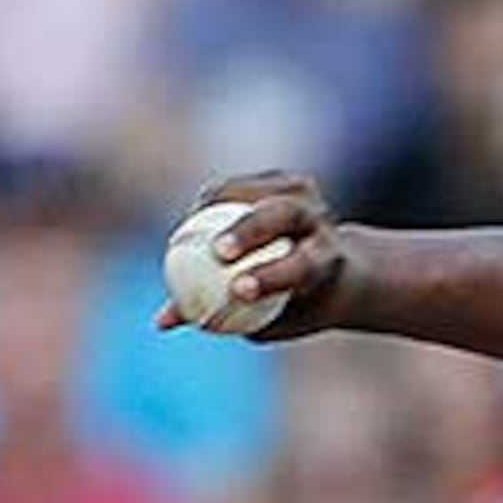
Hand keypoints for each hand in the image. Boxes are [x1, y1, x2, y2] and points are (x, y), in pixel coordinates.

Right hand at [152, 171, 363, 337]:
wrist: (339, 270)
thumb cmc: (295, 305)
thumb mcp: (267, 322)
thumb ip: (222, 318)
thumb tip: (163, 321)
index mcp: (329, 260)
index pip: (302, 266)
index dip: (270, 276)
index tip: (237, 291)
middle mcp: (322, 222)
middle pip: (283, 215)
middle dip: (247, 229)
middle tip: (213, 250)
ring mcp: (307, 196)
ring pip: (258, 193)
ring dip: (222, 204)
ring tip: (190, 226)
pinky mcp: (286, 180)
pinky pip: (242, 185)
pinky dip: (215, 198)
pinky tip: (192, 215)